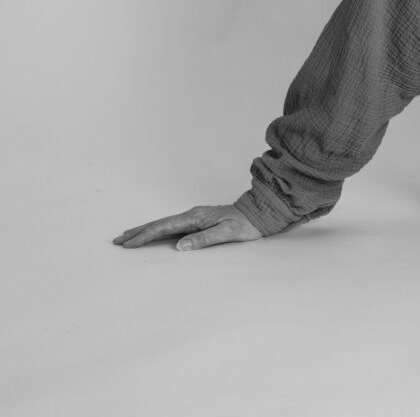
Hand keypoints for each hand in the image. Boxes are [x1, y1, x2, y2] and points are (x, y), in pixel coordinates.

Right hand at [114, 205, 263, 250]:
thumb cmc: (246, 224)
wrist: (260, 213)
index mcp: (195, 217)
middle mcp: (192, 215)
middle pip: (159, 224)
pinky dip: (158, 231)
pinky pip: (173, 227)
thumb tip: (180, 246)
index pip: (164, 227)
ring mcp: (194, 218)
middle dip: (138, 232)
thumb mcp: (227, 233)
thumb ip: (204, 239)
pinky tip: (154, 235)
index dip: (145, 236)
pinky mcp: (198, 222)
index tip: (129, 243)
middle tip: (119, 240)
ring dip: (146, 231)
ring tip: (129, 236)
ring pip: (164, 225)